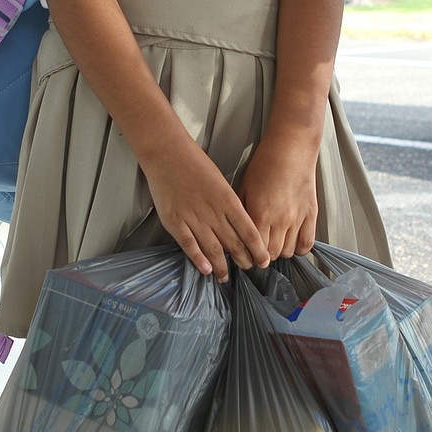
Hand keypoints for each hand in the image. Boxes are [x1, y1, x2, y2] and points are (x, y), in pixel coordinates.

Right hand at [142, 139, 270, 281]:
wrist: (168, 154)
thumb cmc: (196, 165)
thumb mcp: (221, 182)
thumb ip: (230, 205)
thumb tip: (239, 226)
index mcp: (228, 201)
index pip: (249, 231)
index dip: (258, 249)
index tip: (263, 261)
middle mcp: (213, 212)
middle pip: (233, 243)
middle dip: (242, 260)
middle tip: (247, 270)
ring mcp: (193, 218)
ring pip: (212, 249)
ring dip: (221, 266)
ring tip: (225, 277)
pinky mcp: (175, 222)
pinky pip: (189, 245)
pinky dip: (198, 259)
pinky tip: (205, 270)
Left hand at [237, 133, 319, 261]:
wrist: (291, 149)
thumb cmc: (264, 165)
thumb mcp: (243, 188)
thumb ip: (241, 213)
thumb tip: (235, 233)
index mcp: (259, 214)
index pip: (253, 250)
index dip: (248, 256)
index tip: (246, 255)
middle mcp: (279, 220)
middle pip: (271, 254)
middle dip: (263, 255)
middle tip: (259, 249)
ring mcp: (297, 219)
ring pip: (288, 252)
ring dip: (279, 251)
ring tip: (274, 243)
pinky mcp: (311, 215)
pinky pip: (306, 244)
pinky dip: (299, 248)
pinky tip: (291, 242)